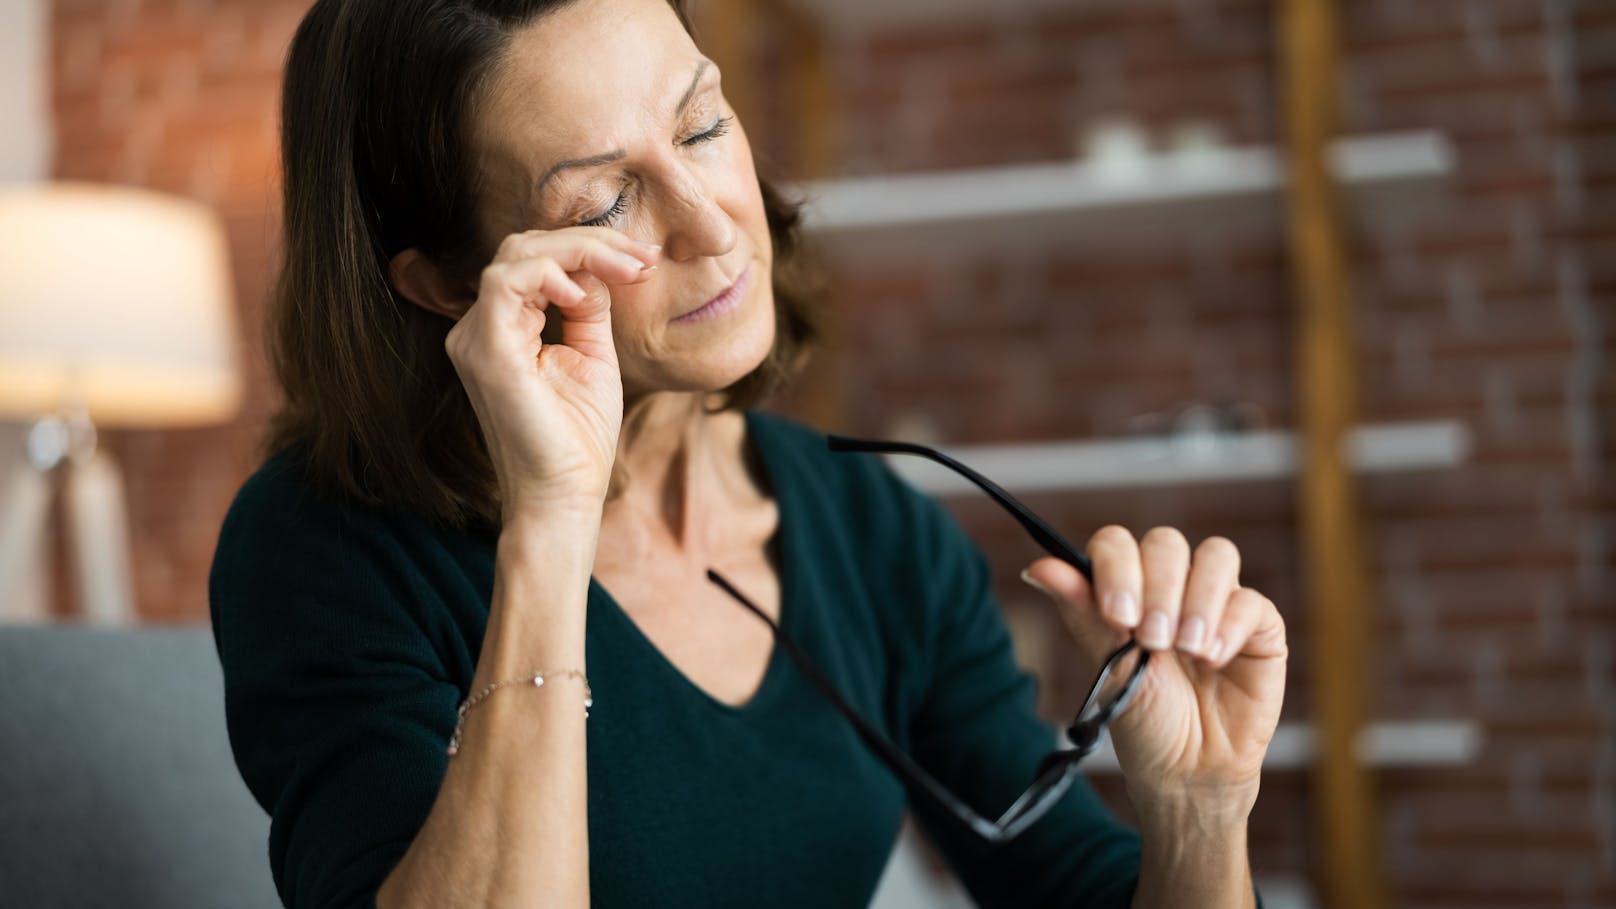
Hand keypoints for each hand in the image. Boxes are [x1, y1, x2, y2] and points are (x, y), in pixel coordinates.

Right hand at [443, 227, 660, 511]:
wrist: (566, 495)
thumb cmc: (578, 438)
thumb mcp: (593, 355)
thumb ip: (589, 307)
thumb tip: (601, 266)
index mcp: (502, 328)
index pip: (535, 260)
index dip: (590, 247)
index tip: (644, 258)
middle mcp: (479, 329)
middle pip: (525, 247)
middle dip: (591, 241)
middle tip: (643, 257)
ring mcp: (476, 339)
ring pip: (517, 255)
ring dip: (580, 250)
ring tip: (628, 269)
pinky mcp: (486, 353)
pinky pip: (507, 284)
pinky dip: (551, 274)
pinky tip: (586, 294)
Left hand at [1022, 526, 1286, 824]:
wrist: (1186, 771)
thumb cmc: (1143, 719)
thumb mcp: (1109, 665)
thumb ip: (1082, 611)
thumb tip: (1036, 568)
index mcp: (1129, 587)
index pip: (1118, 543)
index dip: (1117, 567)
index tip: (1116, 616)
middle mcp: (1174, 585)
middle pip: (1167, 543)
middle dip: (1157, 587)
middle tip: (1151, 640)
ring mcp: (1218, 601)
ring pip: (1217, 556)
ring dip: (1197, 600)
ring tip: (1185, 649)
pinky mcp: (1259, 627)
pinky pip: (1251, 600)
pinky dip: (1229, 626)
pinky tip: (1212, 660)